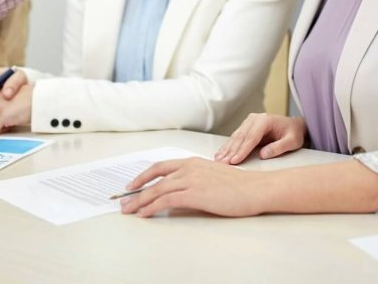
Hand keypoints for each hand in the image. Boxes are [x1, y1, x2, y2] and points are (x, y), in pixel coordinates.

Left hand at [120, 158, 267, 217]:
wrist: (254, 189)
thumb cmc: (238, 186)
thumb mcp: (212, 178)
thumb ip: (195, 180)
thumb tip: (180, 193)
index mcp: (193, 162)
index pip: (161, 167)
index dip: (144, 176)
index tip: (132, 186)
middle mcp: (189, 167)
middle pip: (155, 177)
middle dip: (136, 190)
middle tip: (123, 201)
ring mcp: (192, 179)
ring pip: (157, 189)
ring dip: (139, 201)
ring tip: (128, 211)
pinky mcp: (195, 193)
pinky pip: (166, 199)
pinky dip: (152, 207)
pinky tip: (144, 214)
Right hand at [214, 113, 305, 163]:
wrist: (294, 126)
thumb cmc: (294, 133)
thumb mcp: (292, 142)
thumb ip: (279, 148)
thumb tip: (263, 155)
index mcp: (265, 120)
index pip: (251, 137)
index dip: (242, 150)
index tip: (235, 160)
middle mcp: (255, 119)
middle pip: (241, 137)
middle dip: (231, 151)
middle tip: (223, 163)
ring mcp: (250, 121)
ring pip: (236, 137)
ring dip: (227, 149)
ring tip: (219, 160)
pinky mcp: (246, 126)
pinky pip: (236, 137)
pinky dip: (228, 146)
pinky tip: (221, 153)